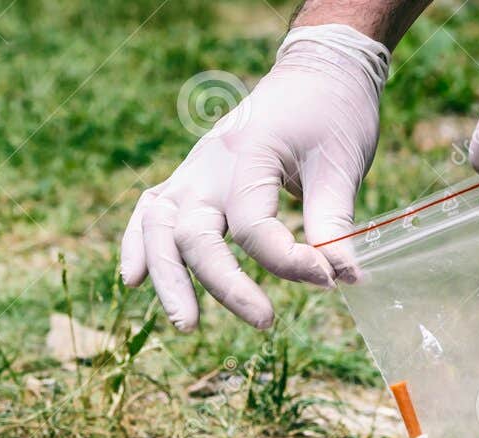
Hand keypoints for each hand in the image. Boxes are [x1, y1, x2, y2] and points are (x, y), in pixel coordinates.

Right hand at [121, 25, 389, 331]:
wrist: (317, 72)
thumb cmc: (333, 113)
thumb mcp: (342, 164)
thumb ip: (333, 224)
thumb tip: (344, 279)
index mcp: (247, 153)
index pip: (254, 226)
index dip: (290, 261)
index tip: (329, 277)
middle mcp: (209, 164)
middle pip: (192, 234)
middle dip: (222, 286)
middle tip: (266, 323)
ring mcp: (193, 171)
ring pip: (159, 228)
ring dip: (168, 276)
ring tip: (188, 325)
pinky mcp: (190, 180)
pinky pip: (150, 213)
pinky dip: (138, 245)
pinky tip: (134, 281)